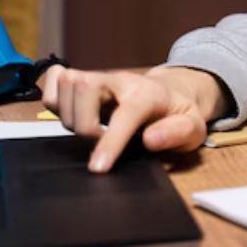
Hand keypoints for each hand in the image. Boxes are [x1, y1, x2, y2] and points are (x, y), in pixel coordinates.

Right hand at [41, 65, 226, 172]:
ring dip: (69, 118)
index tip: (97, 168)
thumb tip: (150, 140)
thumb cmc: (180, 114)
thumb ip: (178, 133)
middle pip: (85, 88)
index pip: (126, 113)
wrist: (172, 93)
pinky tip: (71, 114)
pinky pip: (53, 81)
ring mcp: (99, 78)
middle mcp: (120, 81)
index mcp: (150, 93)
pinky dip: (52, 100)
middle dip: (84, 125)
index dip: (109, 142)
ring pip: (66, 88)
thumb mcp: (194, 127)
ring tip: (91, 130)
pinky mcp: (82, 80)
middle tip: (99, 140)